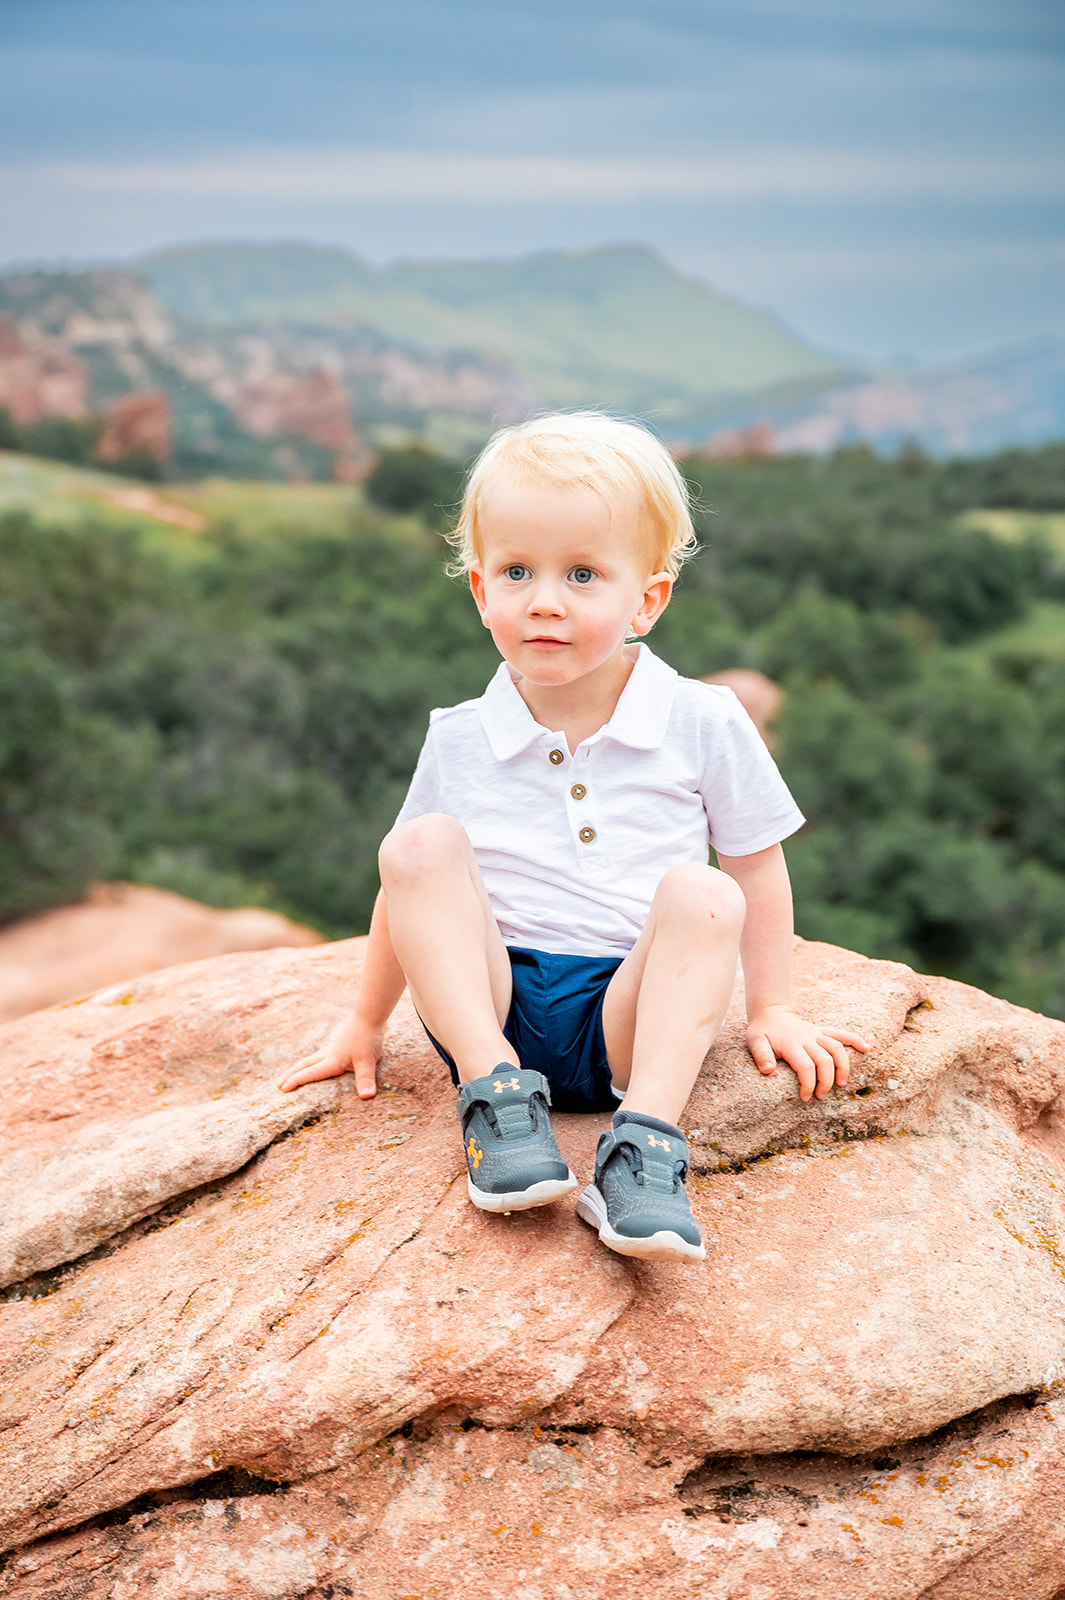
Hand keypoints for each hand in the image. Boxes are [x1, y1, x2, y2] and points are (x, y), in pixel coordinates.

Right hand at [278, 1012, 383, 1098]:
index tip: (282, 1089)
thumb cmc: (368, 1038)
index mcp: (332, 1060)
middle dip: (290, 1075)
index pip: (310, 1073)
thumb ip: (365, 1079)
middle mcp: (329, 1053)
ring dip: (299, 1067)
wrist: (370, 1016)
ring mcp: (333, 1046)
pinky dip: (312, 1060)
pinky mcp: (339, 1042)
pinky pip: (320, 1054)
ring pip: (311, 1058)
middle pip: (305, 1064)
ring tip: (292, 1074)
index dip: (296, 1081)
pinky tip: (317, 1060)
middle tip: (278, 1085)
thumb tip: (366, 1096)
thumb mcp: (368, 1061)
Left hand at [746, 1006, 868, 1101]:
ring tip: (842, 1084)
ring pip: (837, 1049)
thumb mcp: (754, 1040)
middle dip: (826, 1081)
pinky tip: (866, 1048)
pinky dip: (854, 1040)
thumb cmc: (762, 1031)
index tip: (805, 1097)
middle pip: (824, 1061)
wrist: (771, 1013)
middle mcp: (808, 1038)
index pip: (806, 1067)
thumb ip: (760, 1054)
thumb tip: (768, 1070)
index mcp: (792, 1043)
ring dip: (843, 1067)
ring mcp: (817, 1034)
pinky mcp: (822, 1031)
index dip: (808, 1084)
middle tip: (820, 1096)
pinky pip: (841, 1034)